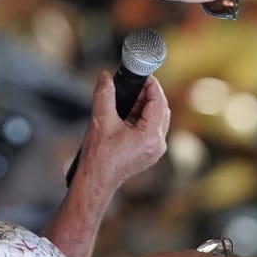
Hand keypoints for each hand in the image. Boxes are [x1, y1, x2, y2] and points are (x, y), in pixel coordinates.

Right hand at [74, 69, 170, 190]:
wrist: (95, 181)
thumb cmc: (99, 157)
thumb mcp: (101, 120)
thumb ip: (105, 94)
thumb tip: (106, 76)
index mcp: (151, 136)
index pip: (159, 101)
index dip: (151, 85)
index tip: (142, 75)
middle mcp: (158, 144)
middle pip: (161, 110)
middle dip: (147, 95)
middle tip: (132, 86)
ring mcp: (154, 151)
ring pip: (156, 119)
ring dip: (144, 106)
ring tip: (127, 98)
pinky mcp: (148, 153)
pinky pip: (150, 129)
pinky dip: (141, 118)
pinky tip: (127, 113)